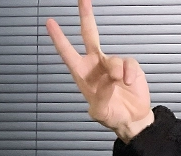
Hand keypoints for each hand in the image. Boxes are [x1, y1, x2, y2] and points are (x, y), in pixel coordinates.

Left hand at [46, 0, 154, 142]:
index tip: (50, 24)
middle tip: (82, 0)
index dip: (59, 39)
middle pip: (89, 36)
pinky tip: (128, 82)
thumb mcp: (100, 112)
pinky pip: (128, 63)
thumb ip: (101, 98)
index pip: (68, 54)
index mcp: (83, 75)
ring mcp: (112, 64)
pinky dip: (128, 73)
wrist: (130, 119)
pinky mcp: (128, 66)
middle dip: (86, 17)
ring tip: (119, 85)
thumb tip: (109, 79)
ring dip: (116, 72)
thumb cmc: (111, 115)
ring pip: (113, 59)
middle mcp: (96, 66)